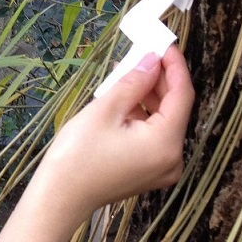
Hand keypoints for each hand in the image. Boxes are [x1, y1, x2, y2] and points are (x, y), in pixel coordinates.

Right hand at [35, 45, 193, 224]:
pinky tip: (124, 99)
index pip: (182, 95)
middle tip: (143, 53)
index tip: (164, 43)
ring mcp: (162, 168)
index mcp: (166, 143)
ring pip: (163, 121)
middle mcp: (172, 158)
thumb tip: (152, 60)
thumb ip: (134, 82)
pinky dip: (142, 115)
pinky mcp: (149, 171)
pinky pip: (154, 135)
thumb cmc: (77, 156)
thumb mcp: (105, 110)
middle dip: (159, 79)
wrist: (58, 198)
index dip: (175, 66)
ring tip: (127, 73)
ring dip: (149, 96)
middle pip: (174, 109)